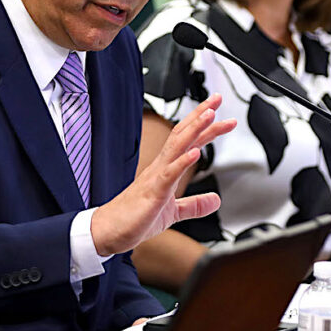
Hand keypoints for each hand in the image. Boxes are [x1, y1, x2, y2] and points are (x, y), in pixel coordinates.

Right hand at [91, 95, 234, 256]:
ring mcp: (155, 177)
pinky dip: (182, 162)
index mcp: (165, 169)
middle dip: (200, 116)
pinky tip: (196, 153)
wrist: (109, 231)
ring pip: (176, 147)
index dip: (205, 127)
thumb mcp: (172, 213)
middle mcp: (160, 167)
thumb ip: (194, 205)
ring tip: (210, 115)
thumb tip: (215, 200)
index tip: (221, 115)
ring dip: (194, 130)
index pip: (187, 141)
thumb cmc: (134, 219)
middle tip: (217, 99)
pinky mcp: (152, 193)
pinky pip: (169, 174)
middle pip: (182, 134)